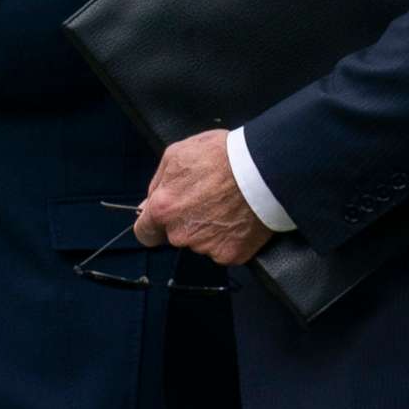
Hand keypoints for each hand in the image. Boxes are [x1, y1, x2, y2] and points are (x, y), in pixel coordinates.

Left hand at [134, 129, 275, 265]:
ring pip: (201, 243)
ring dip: (210, 229)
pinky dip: (231, 237)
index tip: (163, 220)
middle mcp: (181, 234)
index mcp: (163, 209)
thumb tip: (147, 205)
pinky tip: (240, 218)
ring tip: (228, 205)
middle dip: (187, 222)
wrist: (264, 168)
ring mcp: (206, 247)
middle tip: (208, 200)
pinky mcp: (231, 254)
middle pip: (176, 236)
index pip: (144, 234)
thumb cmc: (223, 156)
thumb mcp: (177, 154)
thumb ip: (157, 183)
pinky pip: (225, 249)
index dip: (153, 226)